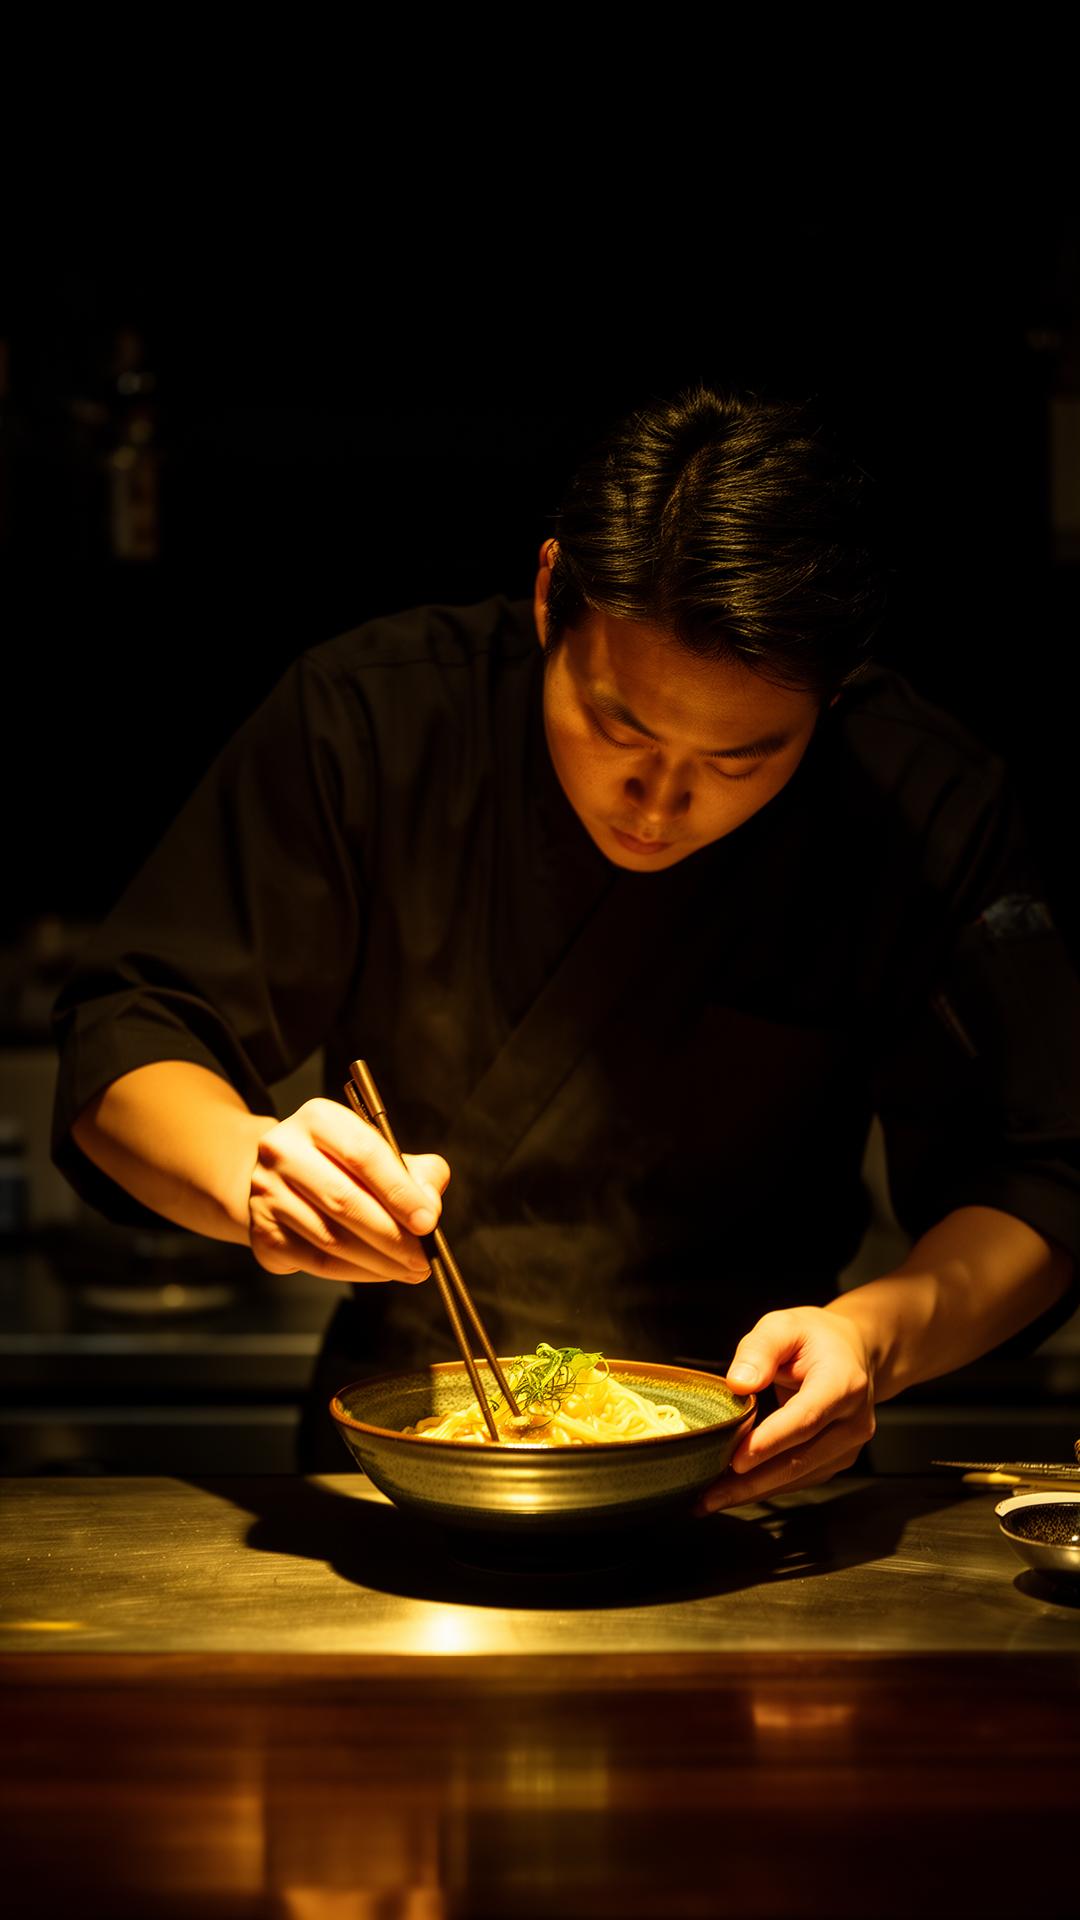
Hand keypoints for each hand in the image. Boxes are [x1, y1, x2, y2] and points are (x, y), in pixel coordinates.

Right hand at [248, 1097, 449, 1283]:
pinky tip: (381, 1271)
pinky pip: (317, 1262)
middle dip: (392, 1235)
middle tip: (424, 1257)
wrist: (280, 1178)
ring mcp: (266, 1193)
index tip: (428, 1221)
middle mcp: (282, 1150)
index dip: (400, 1191)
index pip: (363, 1154)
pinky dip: (356, 1272)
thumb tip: (428, 1207)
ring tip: (411, 1270)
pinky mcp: (262, 1232)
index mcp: (318, 1119)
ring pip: (331, 1238)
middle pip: (344, 1200)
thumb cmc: (341, 1164)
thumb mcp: (379, 1150)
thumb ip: (416, 1172)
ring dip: (379, 1261)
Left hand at [698, 1306, 876, 1511]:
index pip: (805, 1419)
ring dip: (753, 1491)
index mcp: (844, 1383)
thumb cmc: (814, 1338)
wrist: (854, 1353)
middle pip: (800, 1459)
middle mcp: (853, 1422)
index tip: (736, 1459)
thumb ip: (760, 1349)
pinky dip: (765, 1487)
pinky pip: (799, 1479)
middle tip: (708, 1496)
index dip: (771, 1441)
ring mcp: (849, 1447)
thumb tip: (738, 1384)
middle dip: (752, 1481)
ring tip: (710, 1499)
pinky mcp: (837, 1461)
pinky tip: (734, 1490)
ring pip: (797, 1477)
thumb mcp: (784, 1325)